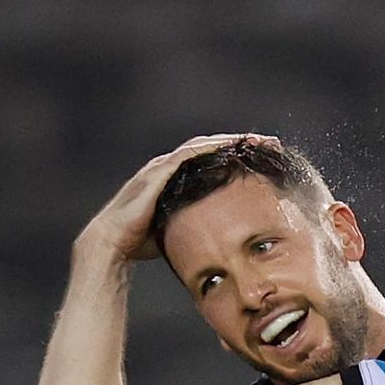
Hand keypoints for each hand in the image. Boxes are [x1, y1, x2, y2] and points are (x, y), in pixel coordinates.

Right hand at [77, 132, 281, 260]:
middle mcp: (170, 167)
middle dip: (241, 143)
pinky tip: (228, 146)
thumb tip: (226, 240)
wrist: (113, 244)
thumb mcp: (180, 228)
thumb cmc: (143, 240)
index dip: (238, 156)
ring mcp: (162, 167)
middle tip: (270, 143)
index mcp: (178, 179)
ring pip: (202, 146)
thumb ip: (199, 224)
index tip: (266, 156)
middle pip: (212, 148)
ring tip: (256, 140)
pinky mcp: (157, 173)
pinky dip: (208, 148)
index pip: (213, 160)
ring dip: (229, 141)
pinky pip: (187, 155)